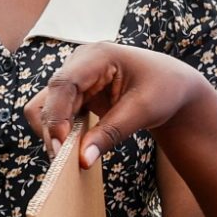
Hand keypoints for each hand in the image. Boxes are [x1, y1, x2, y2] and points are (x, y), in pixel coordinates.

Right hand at [23, 42, 207, 161]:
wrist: (172, 87)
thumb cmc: (164, 89)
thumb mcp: (143, 111)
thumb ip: (111, 133)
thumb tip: (82, 160)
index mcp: (98, 55)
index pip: (64, 83)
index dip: (56, 115)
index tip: (61, 146)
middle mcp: (80, 62)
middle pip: (49, 97)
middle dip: (52, 130)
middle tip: (63, 162)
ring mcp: (75, 78)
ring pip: (45, 107)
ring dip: (52, 132)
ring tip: (67, 157)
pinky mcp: (75, 94)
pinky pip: (55, 114)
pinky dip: (59, 133)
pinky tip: (73, 148)